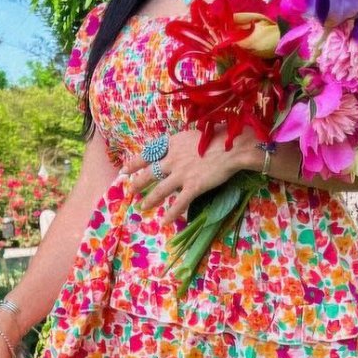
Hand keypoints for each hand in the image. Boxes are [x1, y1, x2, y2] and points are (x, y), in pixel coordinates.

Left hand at [120, 128, 258, 223]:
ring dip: (150, 200)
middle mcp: (172, 160)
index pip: (148, 154)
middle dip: (138, 183)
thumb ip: (183, 145)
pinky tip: (164, 222)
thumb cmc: (219, 137)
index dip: (135, 162)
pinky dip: (171, 214)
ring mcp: (181, 175)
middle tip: (130, 190)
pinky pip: (179, 204)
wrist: (232, 148)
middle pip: (149, 173)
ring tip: (143, 207)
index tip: (125, 169)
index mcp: (173, 144)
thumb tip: (179, 150)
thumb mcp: (194, 135)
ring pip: (159, 190)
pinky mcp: (193, 187)